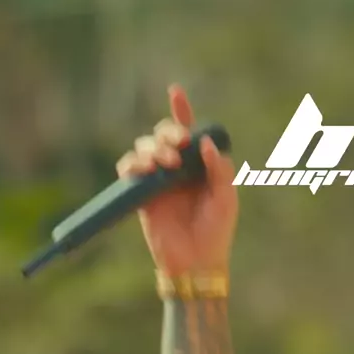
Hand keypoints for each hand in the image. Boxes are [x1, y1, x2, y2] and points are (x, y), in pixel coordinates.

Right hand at [115, 84, 237, 276]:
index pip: (189, 131)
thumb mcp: (226, 197)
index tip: (175, 91)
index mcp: (199, 164)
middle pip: (164, 134)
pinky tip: (143, 169)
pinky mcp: (140, 194)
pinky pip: (128, 169)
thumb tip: (203, 143)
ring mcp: (157, 179)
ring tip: (166, 164)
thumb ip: (219, 169)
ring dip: (153, 148)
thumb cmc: (217, 230)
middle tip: (179, 145)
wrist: (197, 262)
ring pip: (144, 148)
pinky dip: (132, 164)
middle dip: (169, 132)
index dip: (181, 110)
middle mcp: (177, 167)